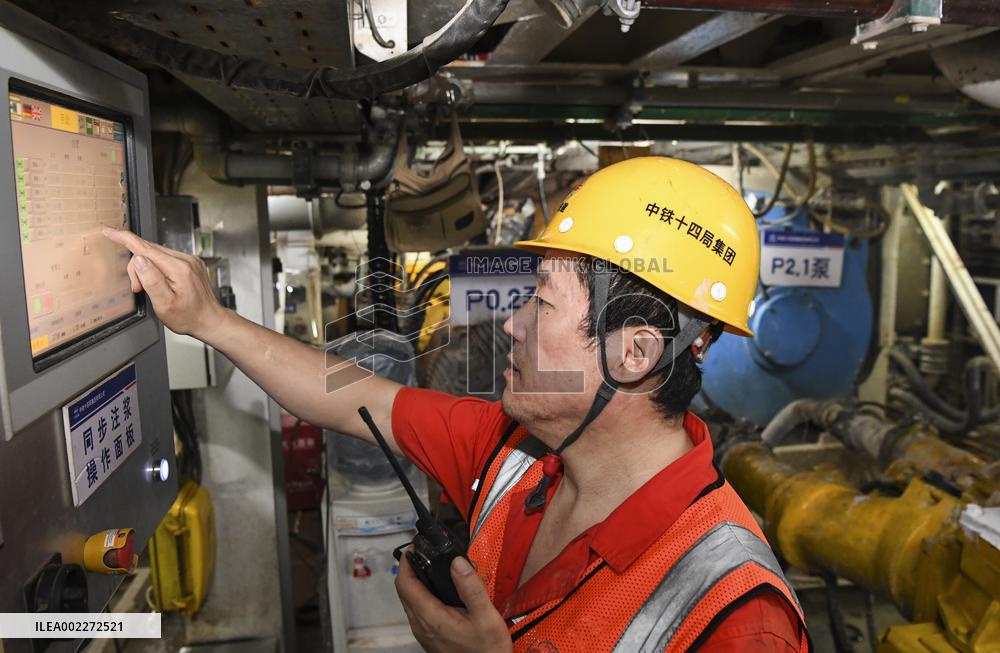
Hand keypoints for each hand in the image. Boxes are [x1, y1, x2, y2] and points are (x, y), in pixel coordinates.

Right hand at [103, 227, 226, 339]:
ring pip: (156, 254)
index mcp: (179, 268)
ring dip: (147, 269)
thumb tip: (139, 259)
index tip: (109, 231)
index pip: (145, 248)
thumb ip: (151, 280)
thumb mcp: (164, 304)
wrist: (210, 320)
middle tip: (138, 288)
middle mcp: (186, 260)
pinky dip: (157, 268)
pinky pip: (166, 258)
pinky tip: (160, 283)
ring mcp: (190, 260)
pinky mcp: (190, 263)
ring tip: (151, 289)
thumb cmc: (189, 316)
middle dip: (137, 268)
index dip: (125, 239)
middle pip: (149, 251)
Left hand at [395, 554, 511, 652]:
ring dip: (417, 582)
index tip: (415, 547)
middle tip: (426, 553)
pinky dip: (424, 595)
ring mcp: (423, 632)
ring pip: (411, 601)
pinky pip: (419, 610)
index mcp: (431, 617)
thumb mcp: (486, 616)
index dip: (406, 562)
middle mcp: (421, 625)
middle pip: (405, 591)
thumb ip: (471, 587)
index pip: (405, 584)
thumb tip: (457, 561)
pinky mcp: (429, 636)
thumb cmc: (487, 650)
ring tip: (436, 567)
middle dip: (411, 569)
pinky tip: (442, 590)